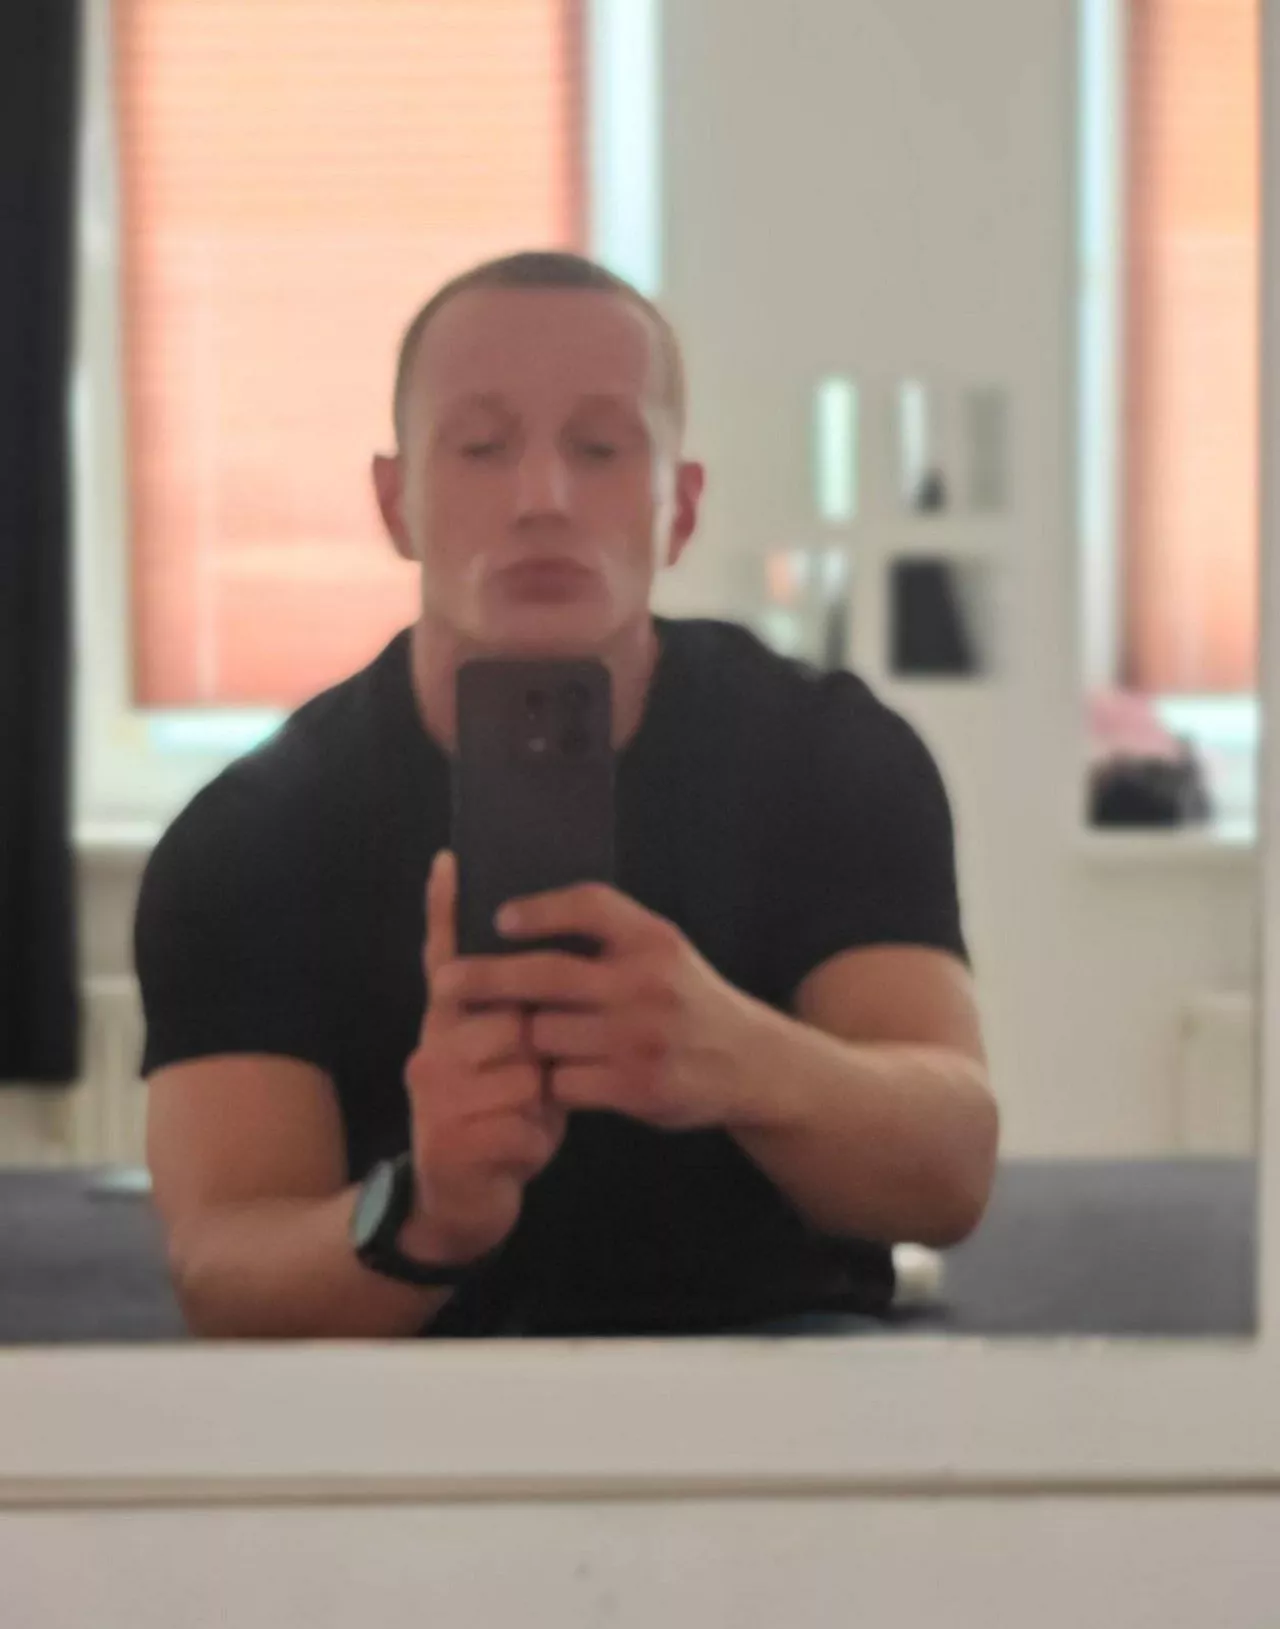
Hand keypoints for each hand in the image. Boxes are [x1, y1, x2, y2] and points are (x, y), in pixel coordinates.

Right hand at [401, 851, 565, 1267]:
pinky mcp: (450, 1143)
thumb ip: (513, 1016)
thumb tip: (539, 957)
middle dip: (544, 1058)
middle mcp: (430, 1051)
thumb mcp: (506, 1066)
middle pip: (515, 1023)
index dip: (447, 910)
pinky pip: (525, 1126)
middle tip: (535, 1086)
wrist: (460, 1206)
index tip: (450, 859)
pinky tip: (517, 1154)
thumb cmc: (498, 1122)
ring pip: (526, 1076)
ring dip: (542, 1105)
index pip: (447, 959)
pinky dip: (536, 1144)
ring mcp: (434, 1098)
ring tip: (525, 1120)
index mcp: (445, 1025)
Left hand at [442, 884, 761, 1131]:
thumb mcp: (664, 951)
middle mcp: (646, 984)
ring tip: (516, 1039)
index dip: (539, 909)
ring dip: (526, 1039)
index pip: (588, 905)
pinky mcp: (635, 1088)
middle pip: (546, 974)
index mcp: (653, 940)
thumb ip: (610, 935)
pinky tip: (552, 1078)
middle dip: (486, 978)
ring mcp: (640, 1038)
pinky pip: (563, 1082)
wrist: (750, 1064)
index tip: (498, 918)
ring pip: (546, 1034)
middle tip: (444, 982)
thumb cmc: (688, 1000)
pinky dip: (551, 1081)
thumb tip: (521, 919)